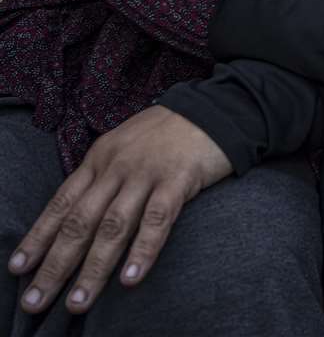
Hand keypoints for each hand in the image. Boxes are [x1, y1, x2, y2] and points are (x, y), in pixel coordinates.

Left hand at [7, 106, 230, 315]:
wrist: (217, 108)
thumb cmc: (170, 133)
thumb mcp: (125, 145)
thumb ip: (103, 175)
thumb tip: (78, 212)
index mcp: (99, 158)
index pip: (61, 203)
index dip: (38, 237)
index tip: (18, 268)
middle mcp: (117, 166)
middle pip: (80, 221)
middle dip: (55, 265)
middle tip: (36, 301)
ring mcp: (147, 172)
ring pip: (113, 226)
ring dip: (93, 268)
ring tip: (79, 302)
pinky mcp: (179, 178)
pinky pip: (158, 219)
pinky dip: (143, 250)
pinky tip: (131, 277)